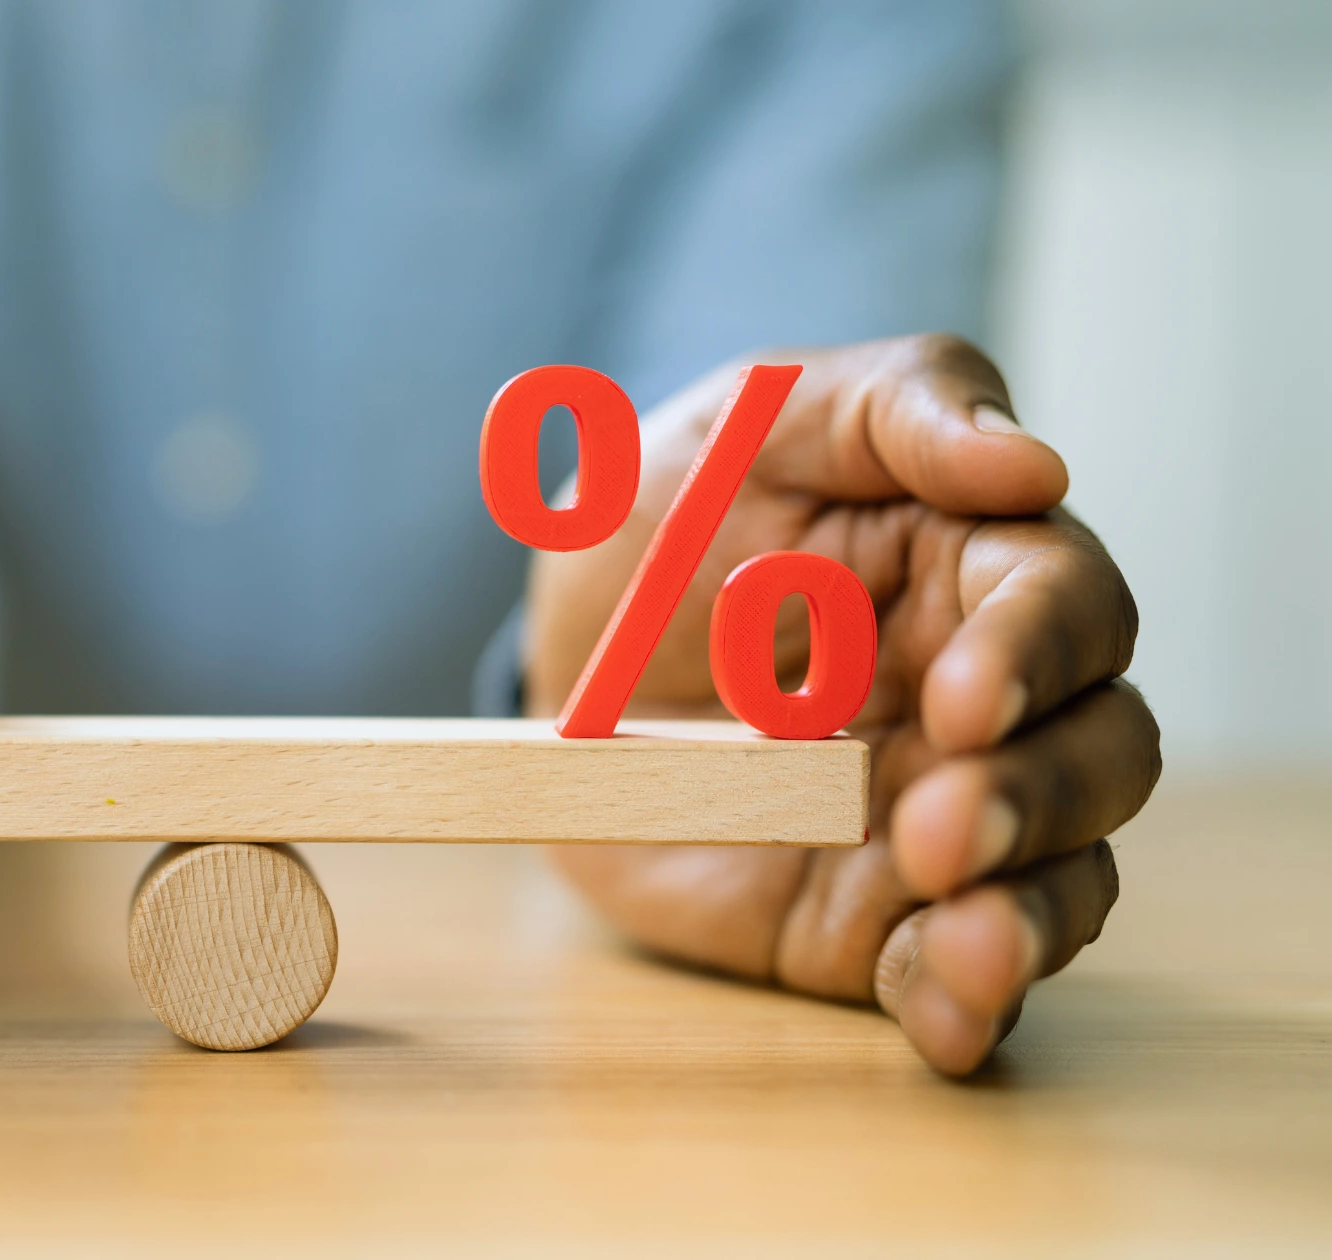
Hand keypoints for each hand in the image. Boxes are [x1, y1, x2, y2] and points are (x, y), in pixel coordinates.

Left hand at [525, 335, 1156, 1075]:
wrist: (555, 666)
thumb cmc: (669, 517)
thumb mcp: (751, 422)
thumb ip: (893, 407)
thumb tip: (1032, 460)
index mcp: (975, 570)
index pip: (1064, 604)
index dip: (1035, 653)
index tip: (964, 698)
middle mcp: (989, 704)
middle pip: (1098, 752)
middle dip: (1036, 797)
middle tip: (940, 827)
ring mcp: (943, 817)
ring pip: (1062, 874)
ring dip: (1030, 915)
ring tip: (970, 943)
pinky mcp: (878, 918)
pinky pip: (955, 972)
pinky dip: (966, 1004)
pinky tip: (947, 1019)